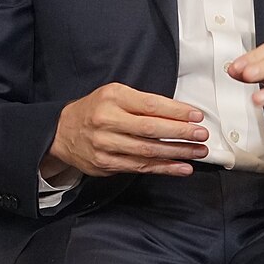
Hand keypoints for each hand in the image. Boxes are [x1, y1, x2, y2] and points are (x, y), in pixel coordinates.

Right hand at [45, 82, 208, 177]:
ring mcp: (106, 145)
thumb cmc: (94, 110)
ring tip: (198, 151)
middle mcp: (108, 121)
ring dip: (178, 152)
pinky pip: (141, 167)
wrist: (62, 132)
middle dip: (181, 133)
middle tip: (201, 134)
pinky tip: (181, 167)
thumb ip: (142, 102)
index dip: (177, 112)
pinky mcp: (107, 164)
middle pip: (151, 129)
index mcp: (113, 98)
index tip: (195, 116)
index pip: (151, 105)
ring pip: (148, 151)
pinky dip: (164, 168)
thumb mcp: (114, 95)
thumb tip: (178, 113)